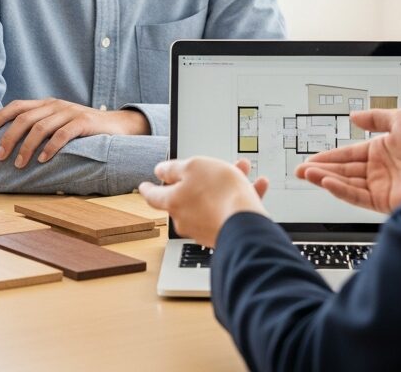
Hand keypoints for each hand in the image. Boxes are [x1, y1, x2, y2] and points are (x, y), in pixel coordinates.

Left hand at [0, 99, 149, 167]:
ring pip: (41, 127)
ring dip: (26, 147)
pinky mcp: (84, 122)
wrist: (117, 125)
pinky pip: (62, 134)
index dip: (1, 115)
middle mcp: (56, 105)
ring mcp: (70, 112)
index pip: (19, 105)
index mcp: (47, 104)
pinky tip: (43, 160)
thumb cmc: (83, 128)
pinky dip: (50, 148)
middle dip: (9, 137)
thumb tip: (13, 141)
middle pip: (25, 118)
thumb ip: (41, 125)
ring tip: (19, 164)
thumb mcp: (60, 122)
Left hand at [138, 158, 268, 247]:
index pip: (153, 195)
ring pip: (212, 201)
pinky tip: (257, 187)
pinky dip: (239, 198)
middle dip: (201, 179)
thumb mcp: (195, 167)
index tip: (144, 186)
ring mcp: (204, 228)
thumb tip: (160, 171)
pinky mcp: (223, 234)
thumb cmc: (221, 195)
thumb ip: (175, 168)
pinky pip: (228, 211)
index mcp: (173, 201)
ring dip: (226, 185)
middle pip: (188, 195)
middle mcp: (185, 218)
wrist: (246, 226)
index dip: (148, 188)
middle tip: (212, 168)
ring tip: (243, 171)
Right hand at [294, 108, 400, 213]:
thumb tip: (355, 117)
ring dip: (325, 179)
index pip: (349, 154)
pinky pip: (357, 196)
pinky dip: (340, 190)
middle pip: (344, 170)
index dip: (329, 156)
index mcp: (384, 150)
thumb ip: (375, 118)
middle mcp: (382, 170)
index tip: (311, 158)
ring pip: (347, 183)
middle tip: (300, 170)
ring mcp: (383, 186)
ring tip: (306, 174)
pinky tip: (326, 182)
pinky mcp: (386, 201)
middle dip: (320, 169)